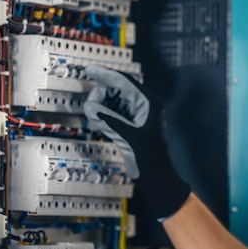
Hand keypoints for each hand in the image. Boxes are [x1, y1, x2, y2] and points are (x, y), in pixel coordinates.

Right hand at [83, 65, 189, 219]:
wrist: (157, 178)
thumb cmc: (151, 158)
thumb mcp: (129, 137)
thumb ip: (110, 120)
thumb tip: (91, 107)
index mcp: (150, 103)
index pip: (126, 81)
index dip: (106, 74)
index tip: (90, 70)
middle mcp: (144, 106)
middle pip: (118, 90)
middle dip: (102, 95)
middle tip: (90, 105)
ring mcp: (137, 116)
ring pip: (114, 102)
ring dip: (101, 107)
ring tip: (93, 116)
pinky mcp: (130, 127)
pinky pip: (113, 114)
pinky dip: (103, 116)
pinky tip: (97, 122)